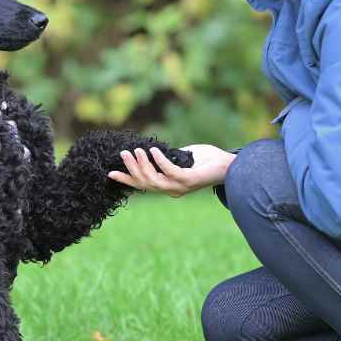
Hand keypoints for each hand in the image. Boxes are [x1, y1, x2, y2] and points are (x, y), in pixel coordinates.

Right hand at [107, 144, 236, 197]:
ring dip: (143, 165)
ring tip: (136, 151)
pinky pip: (169, 171)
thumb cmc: (207, 160)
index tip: (110, 172)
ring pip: (154, 180)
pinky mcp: (189, 180)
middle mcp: (172, 190)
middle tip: (123, 153)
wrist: (230, 165)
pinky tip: (153, 150)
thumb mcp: (182, 157)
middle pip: (145, 183)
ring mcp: (180, 187)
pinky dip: (160, 161)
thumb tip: (153, 150)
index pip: (143, 185)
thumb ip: (167, 157)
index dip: (127, 179)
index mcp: (169, 186)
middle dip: (132, 168)